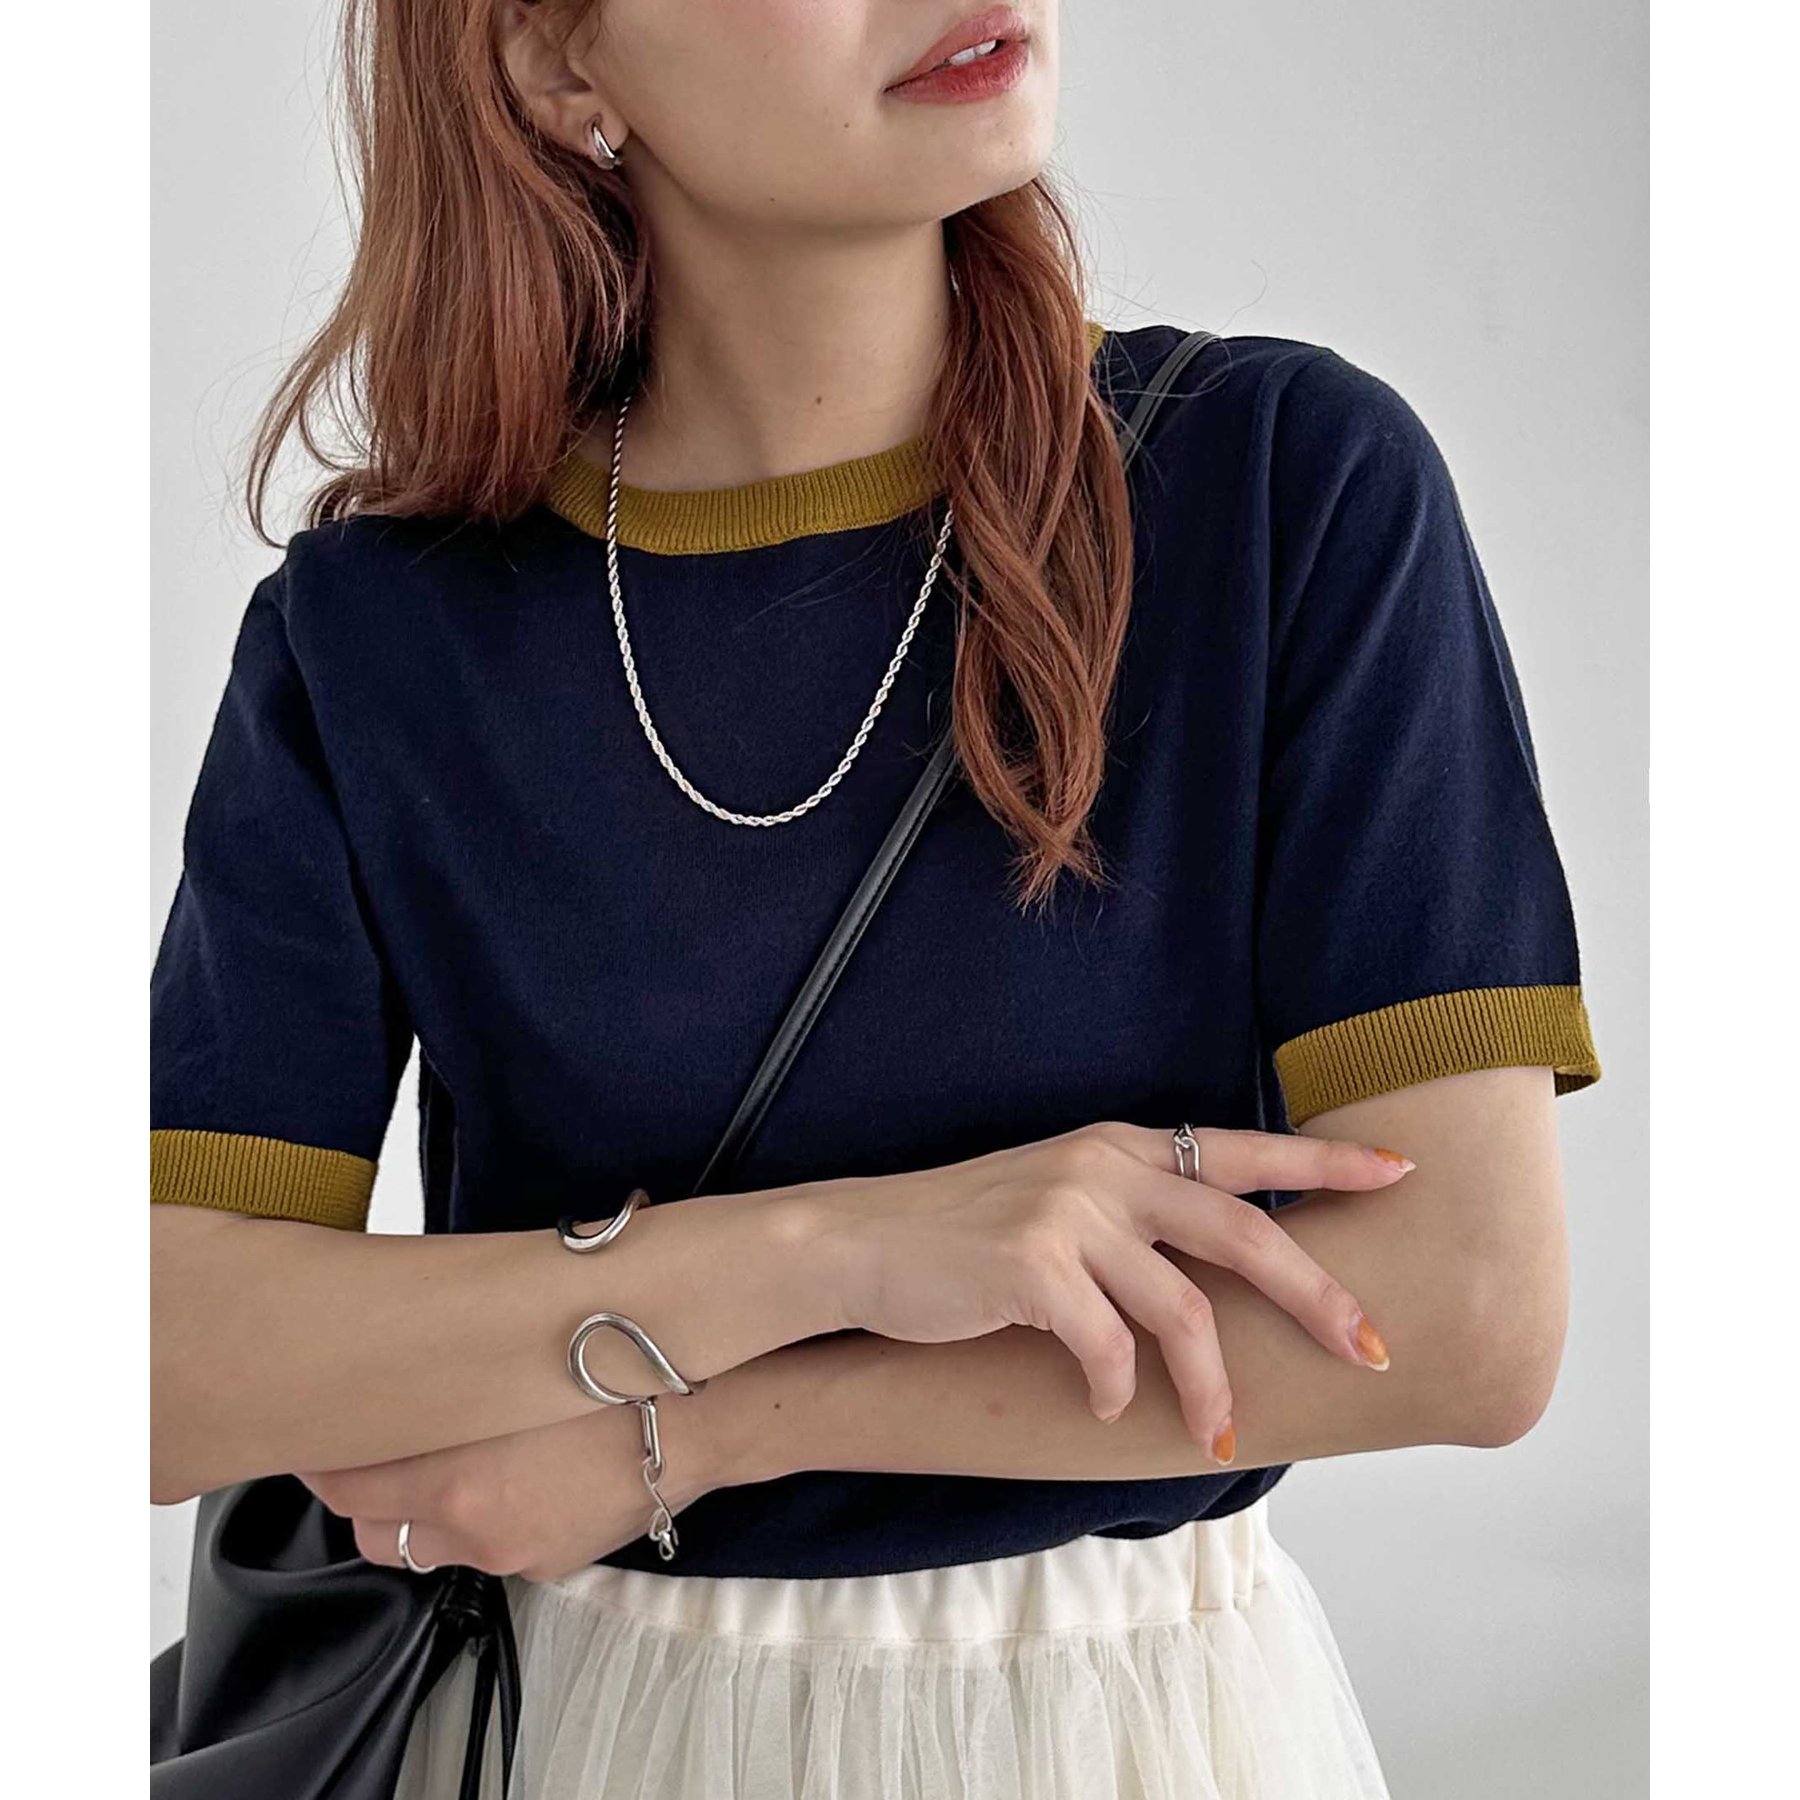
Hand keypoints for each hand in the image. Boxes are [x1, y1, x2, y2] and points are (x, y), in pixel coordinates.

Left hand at [296, 1384, 728, 1582]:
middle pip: (372, 1530)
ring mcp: (511, 1553)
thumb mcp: (516, 1360)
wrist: (696, 1417)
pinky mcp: (547, 1565)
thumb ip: (448, 1377)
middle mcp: (474, 1526)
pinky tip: (504, 1481)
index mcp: (456, 1475)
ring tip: (436, 1467)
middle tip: (371, 1449)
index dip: (323, 1459)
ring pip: (424, 1547)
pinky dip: (477, 1522)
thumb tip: (400, 1360)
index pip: (347, 1485)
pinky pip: (482, 1550)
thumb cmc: (612, 1369)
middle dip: (363, 1493)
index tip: (318, 1433)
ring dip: (416, 1514)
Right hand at [807, 1120, 1411, 1456]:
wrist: (861, 1242)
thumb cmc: (963, 1233)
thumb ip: (1134, 1212)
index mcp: (1122, 1145)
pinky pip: (1109, 1349)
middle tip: (1371, 1351)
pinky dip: (1118, 1391)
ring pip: (1185, 1311)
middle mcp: (1105, 1167)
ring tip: (1217, 1433)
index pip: (1244, 1151)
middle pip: (1245, 1234)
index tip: (1399, 1174)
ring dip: (1211, 1384)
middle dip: (1320, 1297)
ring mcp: (1069, 1214)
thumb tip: (1217, 1272)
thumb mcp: (1060, 1198)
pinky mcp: (1030, 1267)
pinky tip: (1106, 1406)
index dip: (1325, 1164)